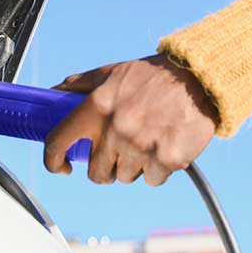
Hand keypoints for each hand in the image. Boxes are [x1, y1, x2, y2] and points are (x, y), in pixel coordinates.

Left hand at [43, 53, 218, 185]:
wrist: (198, 78)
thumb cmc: (152, 76)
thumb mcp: (112, 72)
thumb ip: (80, 85)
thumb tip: (53, 92)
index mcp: (97, 106)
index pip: (58, 142)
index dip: (53, 161)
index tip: (61, 166)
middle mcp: (116, 129)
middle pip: (96, 173)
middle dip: (104, 166)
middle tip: (117, 150)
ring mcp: (142, 147)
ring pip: (124, 178)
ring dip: (132, 166)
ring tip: (145, 142)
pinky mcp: (167, 160)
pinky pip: (151, 180)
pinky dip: (156, 169)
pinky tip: (163, 146)